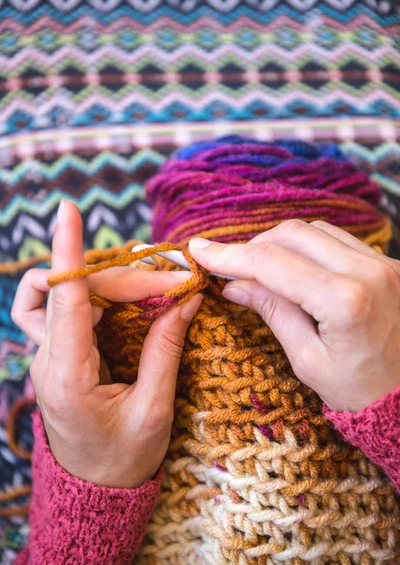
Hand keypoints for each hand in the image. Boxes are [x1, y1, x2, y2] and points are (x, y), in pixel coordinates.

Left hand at [12, 200, 201, 487]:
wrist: (95, 489)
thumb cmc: (124, 459)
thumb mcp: (154, 409)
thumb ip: (166, 348)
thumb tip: (186, 298)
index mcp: (67, 378)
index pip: (64, 300)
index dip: (68, 252)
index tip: (68, 212)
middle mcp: (49, 360)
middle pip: (79, 293)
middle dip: (130, 280)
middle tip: (177, 282)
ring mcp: (48, 355)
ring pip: (65, 294)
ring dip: (106, 281)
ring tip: (147, 283)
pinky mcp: (57, 352)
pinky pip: (63, 307)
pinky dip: (89, 291)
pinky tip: (116, 293)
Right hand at [189, 220, 399, 412]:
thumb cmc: (361, 392)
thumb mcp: (308, 360)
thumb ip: (273, 312)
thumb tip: (235, 285)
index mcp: (345, 301)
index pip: (273, 263)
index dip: (230, 255)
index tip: (200, 250)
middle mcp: (369, 271)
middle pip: (294, 234)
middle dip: (254, 246)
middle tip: (230, 266)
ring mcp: (384, 263)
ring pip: (317, 231)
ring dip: (281, 243)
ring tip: (261, 269)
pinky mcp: (389, 264)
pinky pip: (340, 240)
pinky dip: (309, 247)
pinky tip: (295, 268)